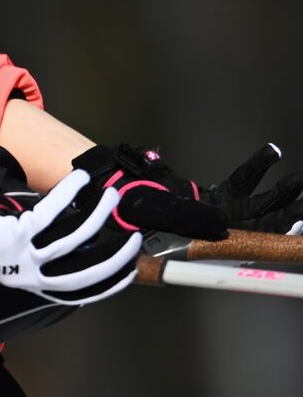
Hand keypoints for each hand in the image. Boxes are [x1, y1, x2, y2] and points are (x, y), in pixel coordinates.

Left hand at [0, 145, 141, 303]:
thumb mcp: (20, 258)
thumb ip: (49, 258)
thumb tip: (87, 247)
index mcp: (33, 284)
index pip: (78, 293)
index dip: (108, 284)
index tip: (132, 271)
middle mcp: (29, 275)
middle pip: (84, 272)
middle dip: (114, 256)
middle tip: (134, 238)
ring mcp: (22, 255)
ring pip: (72, 238)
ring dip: (97, 215)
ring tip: (111, 197)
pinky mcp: (15, 233)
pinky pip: (51, 212)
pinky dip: (69, 194)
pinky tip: (81, 180)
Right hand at [72, 143, 302, 238]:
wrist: (113, 193)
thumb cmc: (128, 210)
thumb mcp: (158, 215)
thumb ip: (189, 219)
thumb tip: (223, 225)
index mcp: (202, 241)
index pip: (245, 242)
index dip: (272, 236)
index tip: (294, 226)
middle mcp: (214, 229)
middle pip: (260, 222)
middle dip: (286, 211)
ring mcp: (215, 212)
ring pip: (257, 205)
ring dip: (281, 195)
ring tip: (301, 183)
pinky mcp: (213, 196)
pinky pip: (240, 182)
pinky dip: (256, 169)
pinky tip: (272, 154)